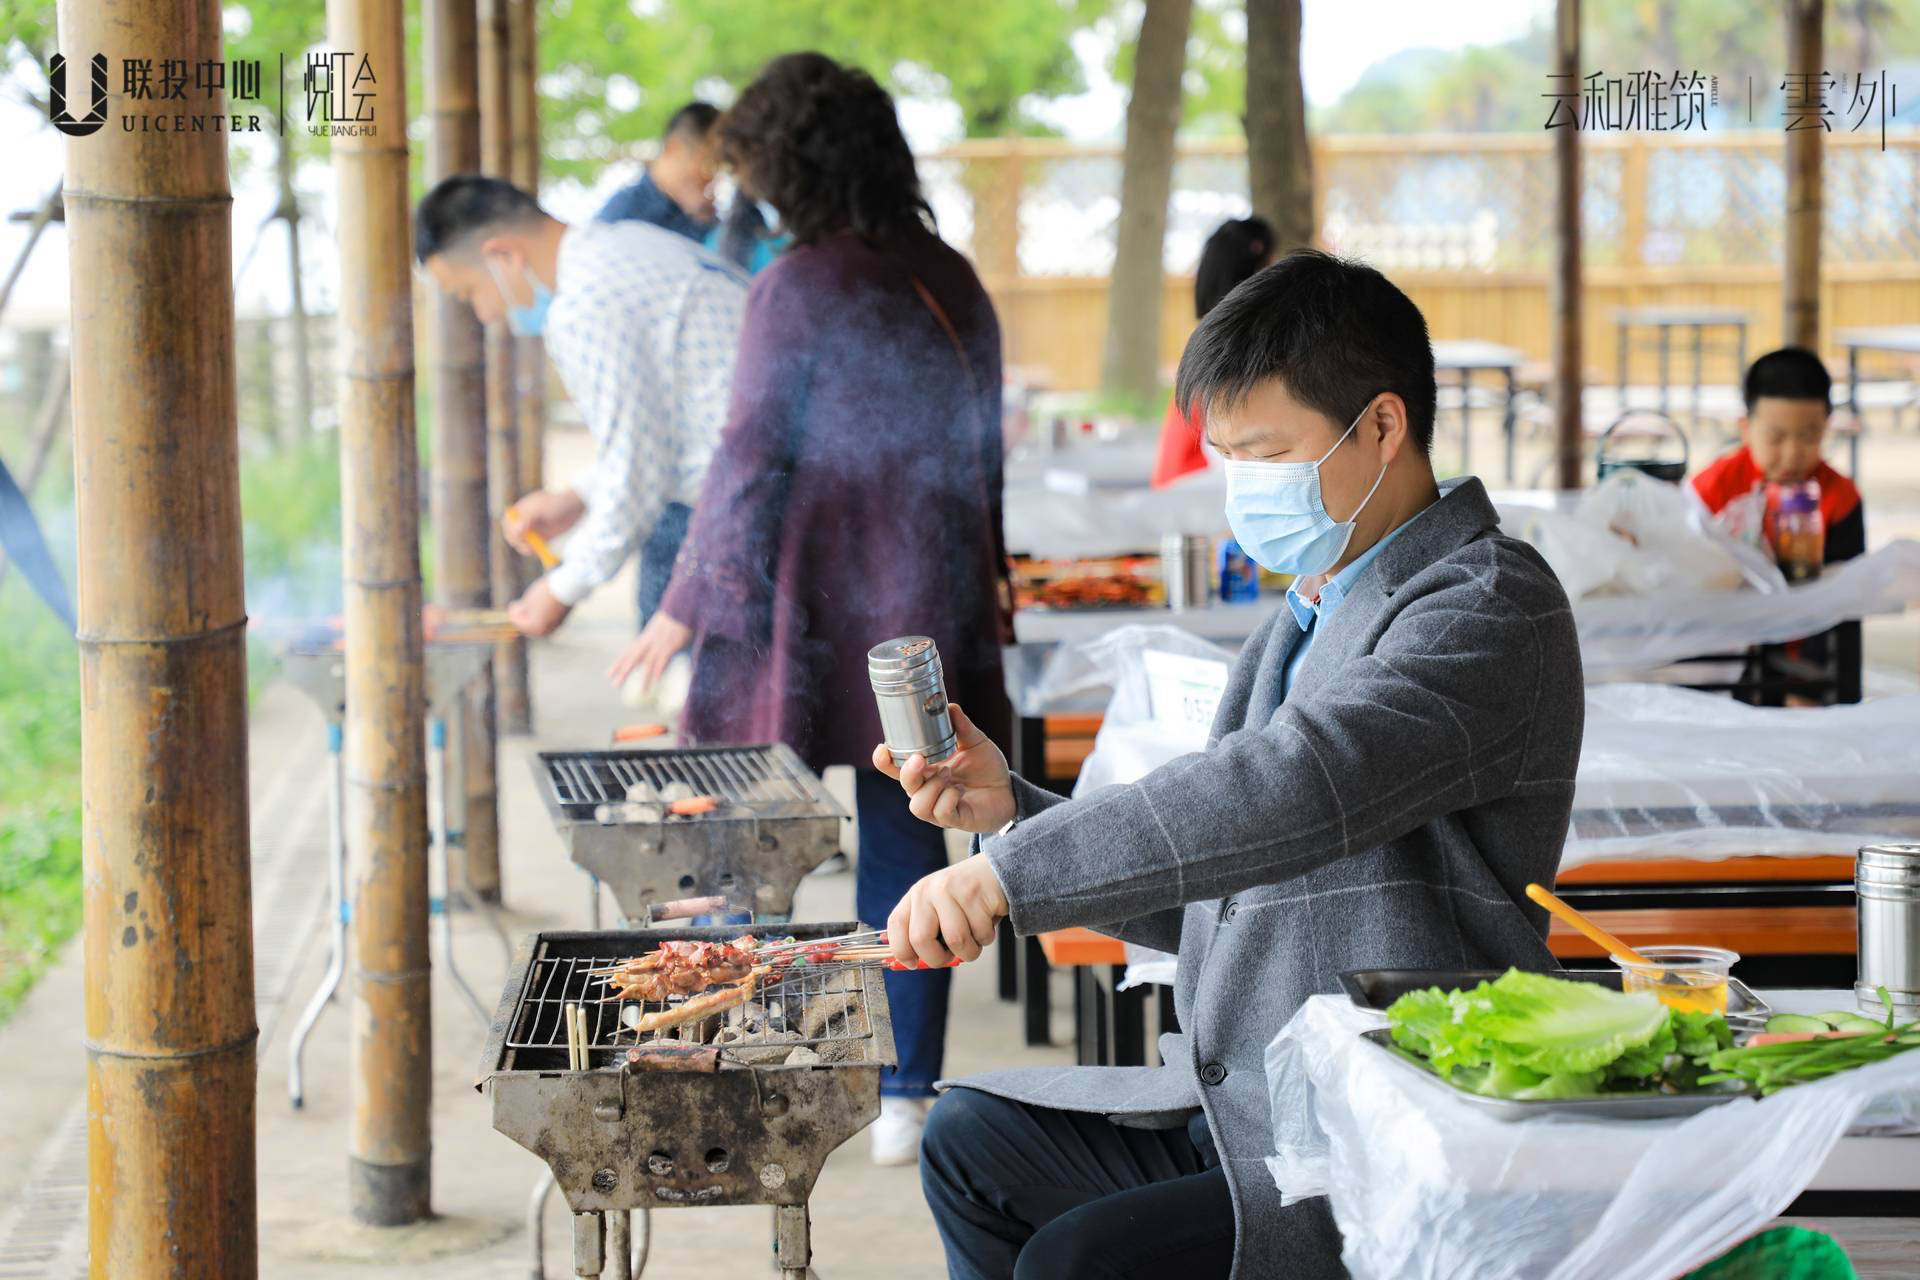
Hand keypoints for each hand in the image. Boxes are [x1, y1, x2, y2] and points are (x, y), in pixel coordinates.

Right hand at [503, 489, 583, 553]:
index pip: (508, 523)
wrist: (575, 506)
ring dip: (526, 549)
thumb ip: (527, 518)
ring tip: (535, 549)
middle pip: (513, 536)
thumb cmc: (557, 503)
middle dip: (518, 542)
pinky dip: (535, 551)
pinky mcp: (542, 538)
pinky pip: (534, 548)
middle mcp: (524, 521)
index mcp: (520, 511)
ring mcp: (533, 530)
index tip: (518, 536)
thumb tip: (516, 531)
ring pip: (522, 544)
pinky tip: (540, 551)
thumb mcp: (541, 508)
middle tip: (527, 546)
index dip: (510, 531)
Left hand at [506, 578, 570, 635]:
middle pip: (528, 626)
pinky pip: (547, 621)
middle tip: (519, 605)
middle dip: (523, 616)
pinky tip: (541, 605)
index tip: (513, 602)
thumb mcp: (528, 600)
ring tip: (530, 603)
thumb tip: (518, 614)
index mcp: (535, 628)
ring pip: (538, 624)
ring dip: (532, 616)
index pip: (518, 622)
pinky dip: (542, 615)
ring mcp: (555, 627)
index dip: (513, 612)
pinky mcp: (562, 621)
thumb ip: (521, 610)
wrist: (568, 587)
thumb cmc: (545, 593)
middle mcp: (546, 632)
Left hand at [608, 609, 692, 688]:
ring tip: (642, 692)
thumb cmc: (676, 617)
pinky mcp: (670, 645)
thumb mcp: (662, 628)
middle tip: (614, 684)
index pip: (629, 651)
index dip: (618, 663)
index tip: (608, 674)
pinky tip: (656, 681)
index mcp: (646, 636)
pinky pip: (663, 660)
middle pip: (633, 657)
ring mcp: (659, 643)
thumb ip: (657, 641)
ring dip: (645, 678)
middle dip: (623, 671)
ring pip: (648, 662)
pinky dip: (659, 671)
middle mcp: (649, 640)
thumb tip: (657, 656)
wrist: (683, 606)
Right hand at [870, 703, 1013, 834]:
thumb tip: (949, 706)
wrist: (1009, 791)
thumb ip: (962, 726)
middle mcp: (928, 791)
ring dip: (931, 787)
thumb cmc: (987, 768)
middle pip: (905, 786)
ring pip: (918, 806)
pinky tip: (959, 790)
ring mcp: (939, 808)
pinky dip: (948, 798)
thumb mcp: (975, 742)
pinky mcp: (955, 820)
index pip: (896, 769)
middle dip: (908, 773)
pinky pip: (941, 814)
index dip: (883, 761)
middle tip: (921, 758)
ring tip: (948, 774)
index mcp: (926, 771)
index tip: (882, 748)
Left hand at [887, 856, 1007, 967]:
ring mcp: (951, 890)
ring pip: (955, 940)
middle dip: (937, 959)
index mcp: (916, 895)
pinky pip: (980, 934)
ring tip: (974, 939)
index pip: (896, 925)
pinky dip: (986, 938)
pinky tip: (987, 923)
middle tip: (950, 957)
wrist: (996, 871)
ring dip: (969, 951)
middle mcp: (929, 890)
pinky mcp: (975, 893)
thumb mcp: (939, 909)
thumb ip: (926, 933)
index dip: (901, 950)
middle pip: (920, 939)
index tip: (912, 963)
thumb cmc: (966, 900)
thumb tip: (912, 963)